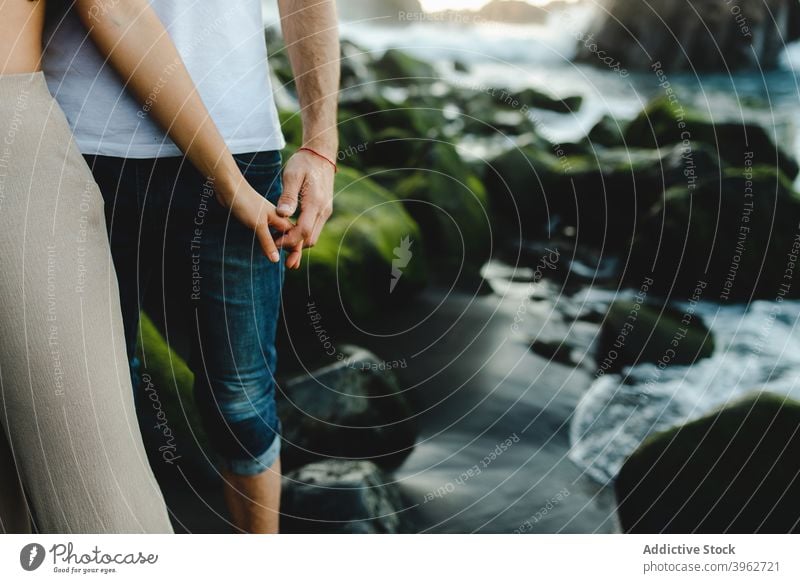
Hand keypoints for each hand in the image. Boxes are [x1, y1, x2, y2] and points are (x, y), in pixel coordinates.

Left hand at [215, 177, 295, 262]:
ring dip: (285, 247)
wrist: (231, 187)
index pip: (296, 237)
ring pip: (283, 235)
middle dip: (293, 251)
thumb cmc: (245, 202)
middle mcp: (279, 218)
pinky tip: (271, 246)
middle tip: (290, 266)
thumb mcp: (257, 225)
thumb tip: (276, 260)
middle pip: (292, 237)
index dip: (295, 251)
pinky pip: (274, 232)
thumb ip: (267, 242)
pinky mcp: (262, 218)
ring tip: (284, 260)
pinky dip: (276, 241)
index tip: (290, 265)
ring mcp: (271, 217)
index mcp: (283, 218)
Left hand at [273, 149, 335, 269]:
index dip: (288, 241)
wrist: (321, 155)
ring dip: (297, 242)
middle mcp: (323, 211)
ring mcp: (325, 212)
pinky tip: (288, 232)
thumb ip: (288, 197)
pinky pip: (313, 229)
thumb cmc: (304, 163)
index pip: (303, 231)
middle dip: (293, 246)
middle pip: (309, 239)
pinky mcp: (323, 211)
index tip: (273, 241)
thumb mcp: (292, 176)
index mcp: (315, 203)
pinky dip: (301, 235)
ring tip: (279, 241)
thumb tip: (283, 215)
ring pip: (312, 236)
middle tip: (274, 245)